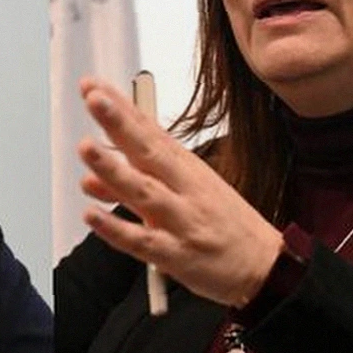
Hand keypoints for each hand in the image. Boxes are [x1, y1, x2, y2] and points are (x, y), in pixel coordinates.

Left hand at [77, 76, 284, 307]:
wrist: (266, 266)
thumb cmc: (225, 224)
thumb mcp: (186, 194)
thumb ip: (134, 183)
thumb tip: (91, 176)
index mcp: (186, 168)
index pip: (149, 130)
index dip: (121, 106)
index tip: (94, 86)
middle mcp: (183, 188)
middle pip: (147, 151)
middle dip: (119, 123)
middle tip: (94, 99)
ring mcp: (181, 220)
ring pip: (143, 191)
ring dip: (113, 169)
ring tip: (87, 147)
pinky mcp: (176, 255)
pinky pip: (141, 241)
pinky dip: (116, 228)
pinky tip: (92, 214)